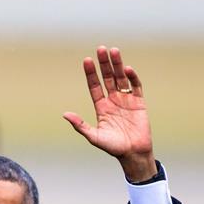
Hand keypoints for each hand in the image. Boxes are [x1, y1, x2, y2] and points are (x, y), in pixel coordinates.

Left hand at [63, 46, 156, 181]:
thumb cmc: (113, 147)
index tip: (86, 60)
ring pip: (121, 78)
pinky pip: (136, 87)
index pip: (94, 86)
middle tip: (101, 49)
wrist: (133, 154)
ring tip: (113, 51)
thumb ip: (80, 125)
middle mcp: (113, 101)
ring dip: (117, 65)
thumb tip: (65, 115)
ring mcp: (126, 100)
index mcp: (101, 107)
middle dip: (104, 64)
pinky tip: (127, 69)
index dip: (91, 74)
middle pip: (107, 78)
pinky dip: (132, 78)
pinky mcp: (139, 103)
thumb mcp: (93, 136)